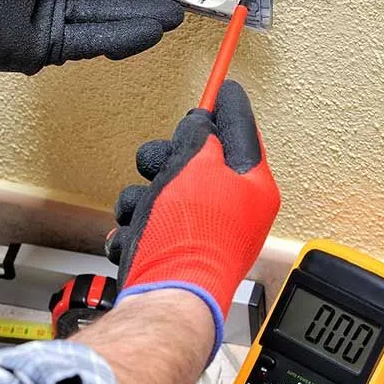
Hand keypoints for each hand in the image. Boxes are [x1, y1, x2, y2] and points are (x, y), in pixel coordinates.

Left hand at [0, 0, 183, 71]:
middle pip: (106, 1)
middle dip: (142, 4)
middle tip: (174, 5)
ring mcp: (51, 24)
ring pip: (103, 21)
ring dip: (137, 22)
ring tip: (170, 20)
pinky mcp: (48, 48)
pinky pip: (91, 40)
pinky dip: (119, 37)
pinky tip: (147, 34)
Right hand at [106, 80, 279, 353]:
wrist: (165, 295)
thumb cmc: (189, 235)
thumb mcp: (197, 166)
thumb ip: (200, 136)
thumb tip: (201, 122)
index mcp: (251, 187)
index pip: (242, 133)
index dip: (226, 108)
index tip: (221, 88)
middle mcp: (231, 211)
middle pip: (196, 162)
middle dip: (166, 160)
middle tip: (156, 164)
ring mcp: (201, 233)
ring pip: (162, 193)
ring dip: (141, 198)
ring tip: (137, 213)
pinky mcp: (171, 252)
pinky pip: (148, 224)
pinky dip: (135, 228)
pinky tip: (132, 237)